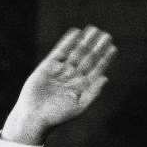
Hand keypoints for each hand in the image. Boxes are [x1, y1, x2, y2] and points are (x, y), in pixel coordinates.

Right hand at [1, 25, 115, 144]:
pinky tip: (76, 32)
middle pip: (87, 58)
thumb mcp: (79, 106)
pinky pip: (60, 50)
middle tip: (106, 35)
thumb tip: (105, 77)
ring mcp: (60, 70)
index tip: (113, 48)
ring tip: (94, 30)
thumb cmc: (57, 116)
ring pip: (75, 52)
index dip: (105, 58)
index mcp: (82, 86)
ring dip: (85, 41)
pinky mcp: (48, 66)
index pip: (96, 69)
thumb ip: (93, 92)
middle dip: (97, 47)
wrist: (34, 116)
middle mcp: (72, 76)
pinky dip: (68, 42)